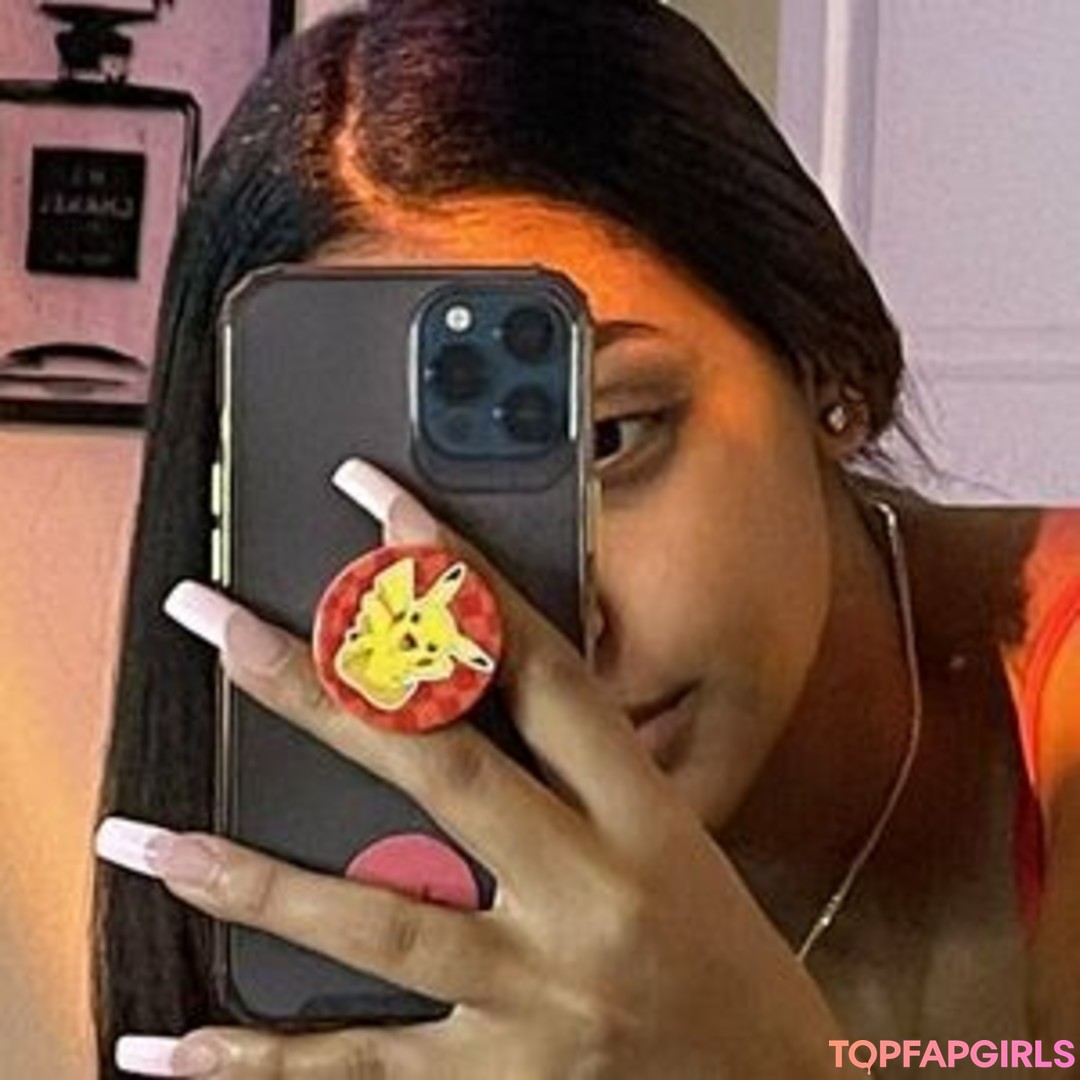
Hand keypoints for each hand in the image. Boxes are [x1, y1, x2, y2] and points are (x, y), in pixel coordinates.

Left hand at [97, 458, 852, 1078]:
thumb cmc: (724, 954)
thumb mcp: (674, 838)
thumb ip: (582, 764)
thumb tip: (472, 680)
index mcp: (644, 819)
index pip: (540, 668)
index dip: (456, 580)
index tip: (384, 509)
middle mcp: (587, 895)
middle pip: (436, 767)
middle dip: (318, 684)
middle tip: (216, 623)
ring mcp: (537, 993)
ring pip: (373, 917)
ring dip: (247, 876)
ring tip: (141, 838)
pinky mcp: (499, 1079)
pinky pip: (364, 1062)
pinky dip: (262, 1057)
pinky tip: (173, 1043)